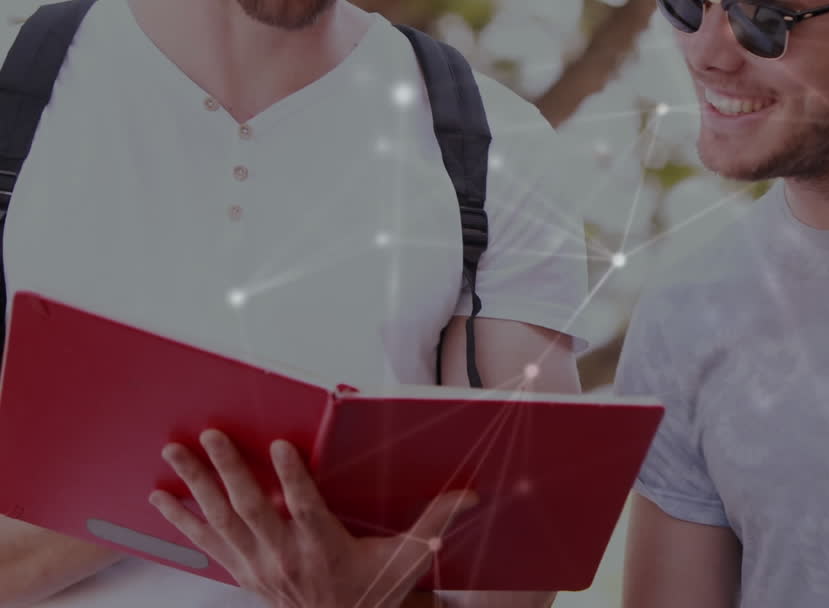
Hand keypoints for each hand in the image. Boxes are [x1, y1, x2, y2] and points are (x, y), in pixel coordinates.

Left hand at [150, 429, 476, 607]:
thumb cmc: (372, 590)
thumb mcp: (407, 561)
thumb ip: (434, 524)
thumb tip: (470, 495)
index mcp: (324, 548)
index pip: (305, 507)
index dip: (290, 477)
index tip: (277, 445)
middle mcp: (284, 557)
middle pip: (250, 508)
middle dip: (228, 470)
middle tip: (211, 435)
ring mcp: (257, 566)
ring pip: (221, 520)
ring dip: (195, 485)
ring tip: (174, 453)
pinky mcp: (241, 571)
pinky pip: (205, 543)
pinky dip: (181, 519)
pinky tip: (160, 497)